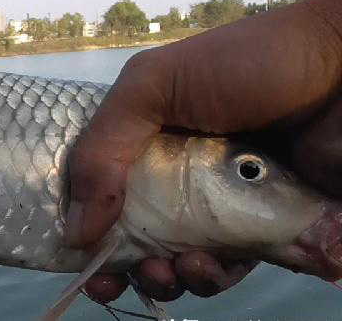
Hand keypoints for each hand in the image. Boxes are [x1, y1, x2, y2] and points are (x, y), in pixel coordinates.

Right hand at [66, 0, 341, 301]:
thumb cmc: (243, 64)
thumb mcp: (153, 85)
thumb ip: (103, 150)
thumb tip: (75, 232)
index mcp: (145, 141)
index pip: (102, 192)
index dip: (85, 228)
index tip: (78, 257)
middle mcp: (180, 174)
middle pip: (139, 235)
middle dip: (124, 266)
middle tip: (118, 276)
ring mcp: (224, 203)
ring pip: (184, 259)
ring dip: (170, 278)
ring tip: (172, 270)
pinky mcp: (267, 226)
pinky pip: (234, 266)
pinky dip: (215, 276)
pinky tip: (210, 266)